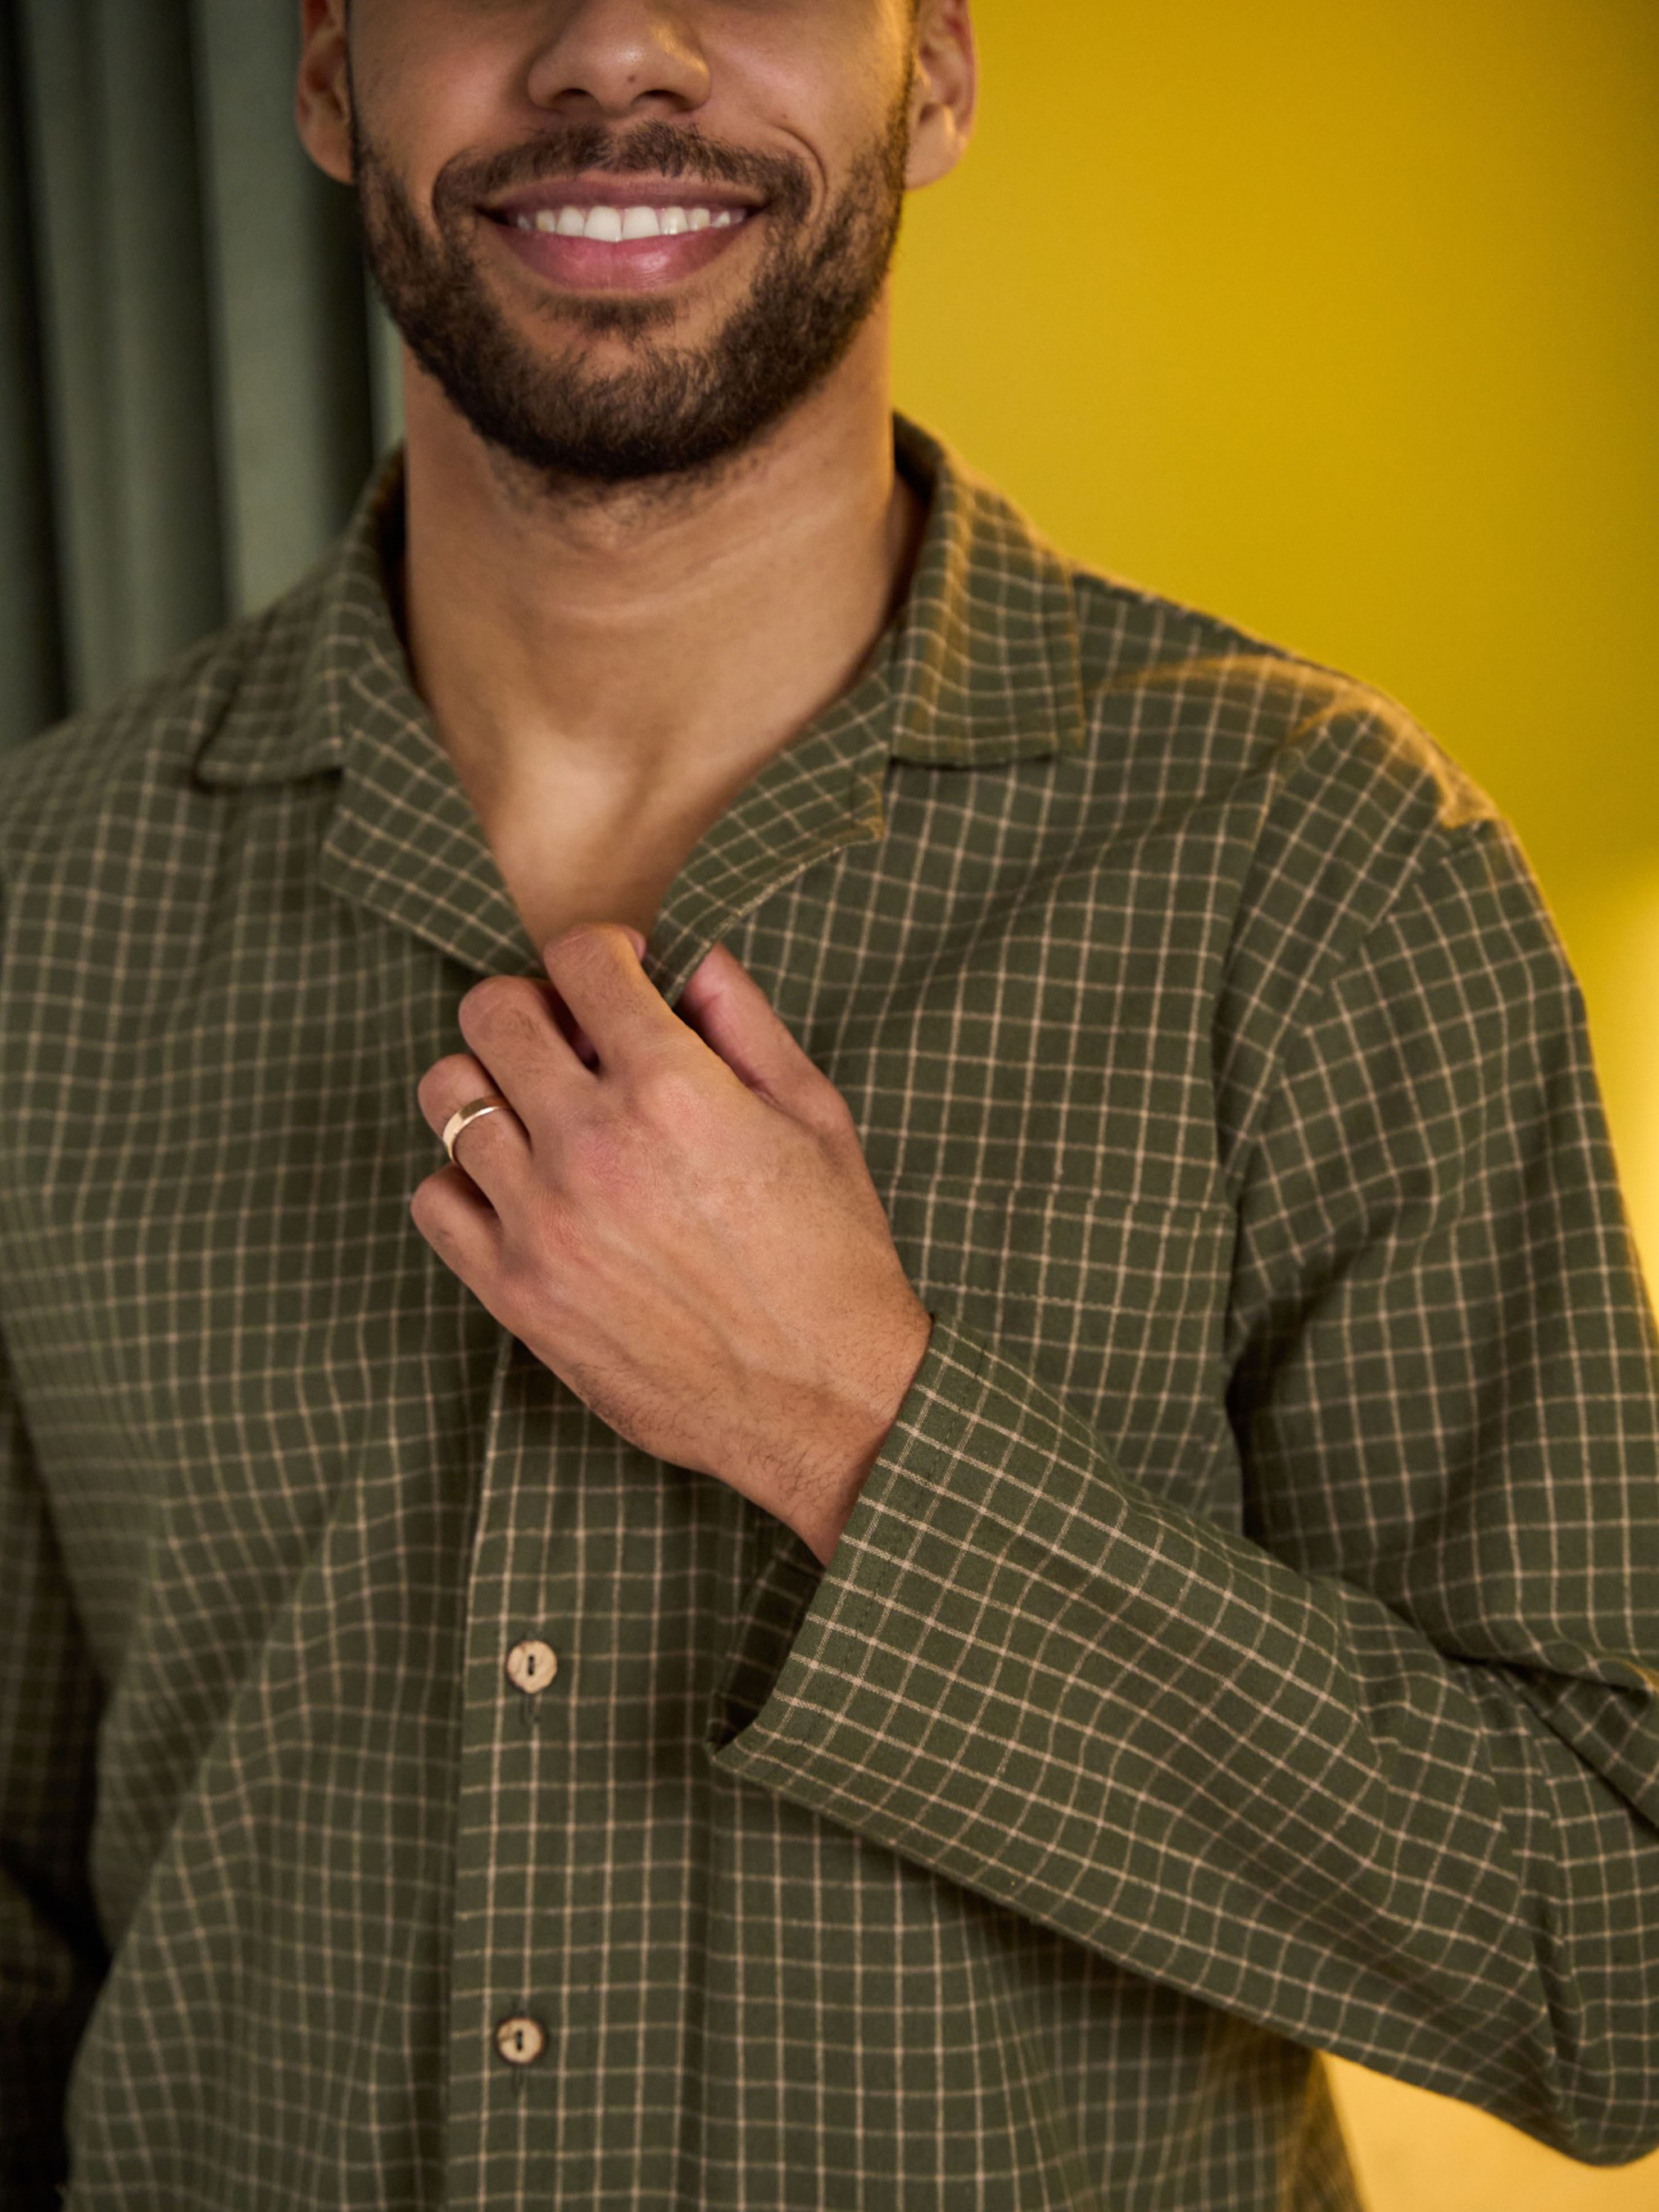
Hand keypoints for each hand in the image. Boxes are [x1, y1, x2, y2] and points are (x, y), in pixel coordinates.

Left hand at [411, 925, 933, 1566]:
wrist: (825, 1400)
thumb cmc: (833, 1257)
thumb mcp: (815, 1116)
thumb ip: (745, 1023)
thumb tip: (691, 961)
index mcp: (674, 1088)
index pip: (580, 958)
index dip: (601, 951)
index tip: (619, 976)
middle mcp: (593, 1145)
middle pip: (492, 1013)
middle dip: (535, 1005)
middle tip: (573, 1040)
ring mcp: (543, 1222)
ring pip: (447, 1097)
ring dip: (493, 1085)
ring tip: (542, 1114)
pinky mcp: (517, 1293)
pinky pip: (433, 1199)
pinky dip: (466, 1179)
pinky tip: (520, 1188)